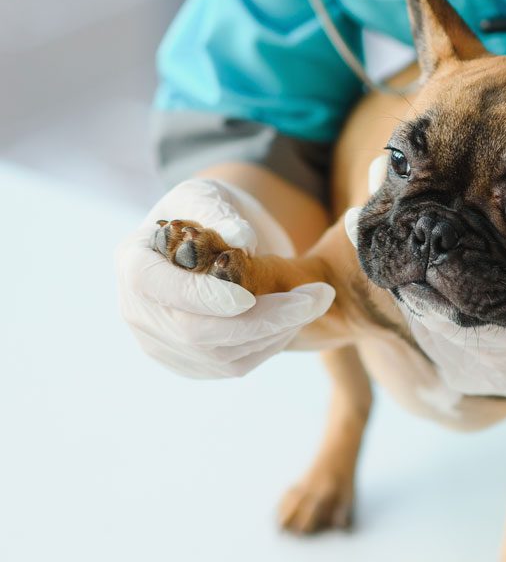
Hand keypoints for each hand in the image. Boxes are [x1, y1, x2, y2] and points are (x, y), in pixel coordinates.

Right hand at [116, 179, 334, 377]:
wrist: (213, 242)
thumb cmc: (209, 212)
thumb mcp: (210, 195)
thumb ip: (220, 212)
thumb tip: (242, 240)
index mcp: (133, 262)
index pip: (158, 288)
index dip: (202, 298)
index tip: (248, 297)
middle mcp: (139, 311)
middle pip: (195, 332)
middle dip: (262, 318)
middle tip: (316, 297)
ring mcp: (163, 344)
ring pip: (221, 356)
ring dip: (276, 332)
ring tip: (314, 301)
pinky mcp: (191, 364)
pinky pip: (234, 366)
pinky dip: (270, 345)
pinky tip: (294, 319)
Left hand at [344, 205, 505, 406]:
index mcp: (502, 349)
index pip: (432, 305)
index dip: (403, 259)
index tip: (373, 213)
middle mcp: (475, 365)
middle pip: (413, 303)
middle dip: (390, 252)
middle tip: (367, 196)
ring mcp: (469, 365)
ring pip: (417, 309)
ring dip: (397, 266)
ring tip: (373, 211)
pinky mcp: (471, 358)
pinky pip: (430, 316)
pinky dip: (414, 281)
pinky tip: (404, 241)